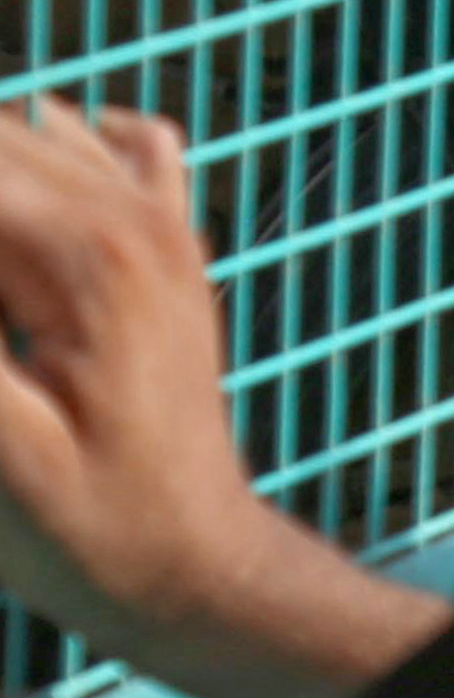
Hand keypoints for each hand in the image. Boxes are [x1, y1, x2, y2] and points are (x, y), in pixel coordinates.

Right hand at [0, 104, 439, 697]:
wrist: (191, 563)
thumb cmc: (91, 528)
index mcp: (90, 254)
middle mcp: (136, 216)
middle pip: (0, 139)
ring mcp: (159, 227)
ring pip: (36, 134)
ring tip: (7, 319)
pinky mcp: (163, 251)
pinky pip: (114, 148)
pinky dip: (48, 153)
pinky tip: (18, 199)